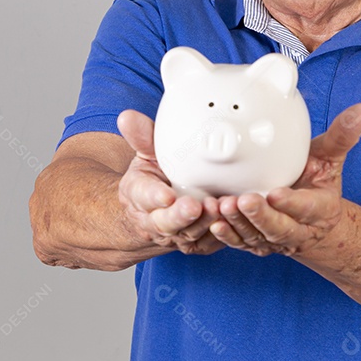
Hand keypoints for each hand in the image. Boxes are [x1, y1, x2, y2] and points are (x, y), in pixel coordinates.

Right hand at [116, 109, 223, 255]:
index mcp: (138, 195)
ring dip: (205, 222)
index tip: (166, 195)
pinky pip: (208, 242)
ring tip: (219, 206)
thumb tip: (128, 117)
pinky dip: (220, 233)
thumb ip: (143, 138)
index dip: (154, 197)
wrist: (158, 210)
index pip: (143, 196)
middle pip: (165, 223)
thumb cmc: (155, 178)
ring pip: (189, 234)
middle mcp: (154, 220)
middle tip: (195, 205)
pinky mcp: (196, 243)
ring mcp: (176, 235)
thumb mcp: (147, 155)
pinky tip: (232, 219)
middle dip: (180, 216)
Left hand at [211, 103, 360, 256]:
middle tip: (243, 200)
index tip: (276, 193)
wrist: (313, 219)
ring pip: (256, 236)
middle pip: (279, 227)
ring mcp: (275, 240)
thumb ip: (343, 135)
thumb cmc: (317, 181)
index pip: (305, 207)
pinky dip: (227, 235)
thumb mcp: (331, 157)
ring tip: (223, 206)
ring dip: (239, 224)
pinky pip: (240, 243)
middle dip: (261, 216)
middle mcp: (297, 229)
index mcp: (319, 208)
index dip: (291, 202)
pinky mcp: (256, 243)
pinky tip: (214, 222)